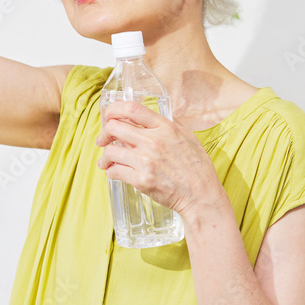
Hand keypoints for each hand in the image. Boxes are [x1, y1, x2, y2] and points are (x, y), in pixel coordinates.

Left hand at [95, 100, 226, 219]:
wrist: (200, 195)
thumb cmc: (197, 168)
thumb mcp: (188, 137)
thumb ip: (171, 124)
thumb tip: (155, 116)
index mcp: (165, 127)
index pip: (131, 109)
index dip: (114, 109)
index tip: (109, 116)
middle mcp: (153, 141)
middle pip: (115, 127)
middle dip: (105, 133)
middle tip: (103, 140)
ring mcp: (146, 161)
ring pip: (110, 151)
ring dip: (105, 157)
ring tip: (106, 162)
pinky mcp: (141, 180)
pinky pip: (115, 171)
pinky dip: (111, 171)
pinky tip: (113, 172)